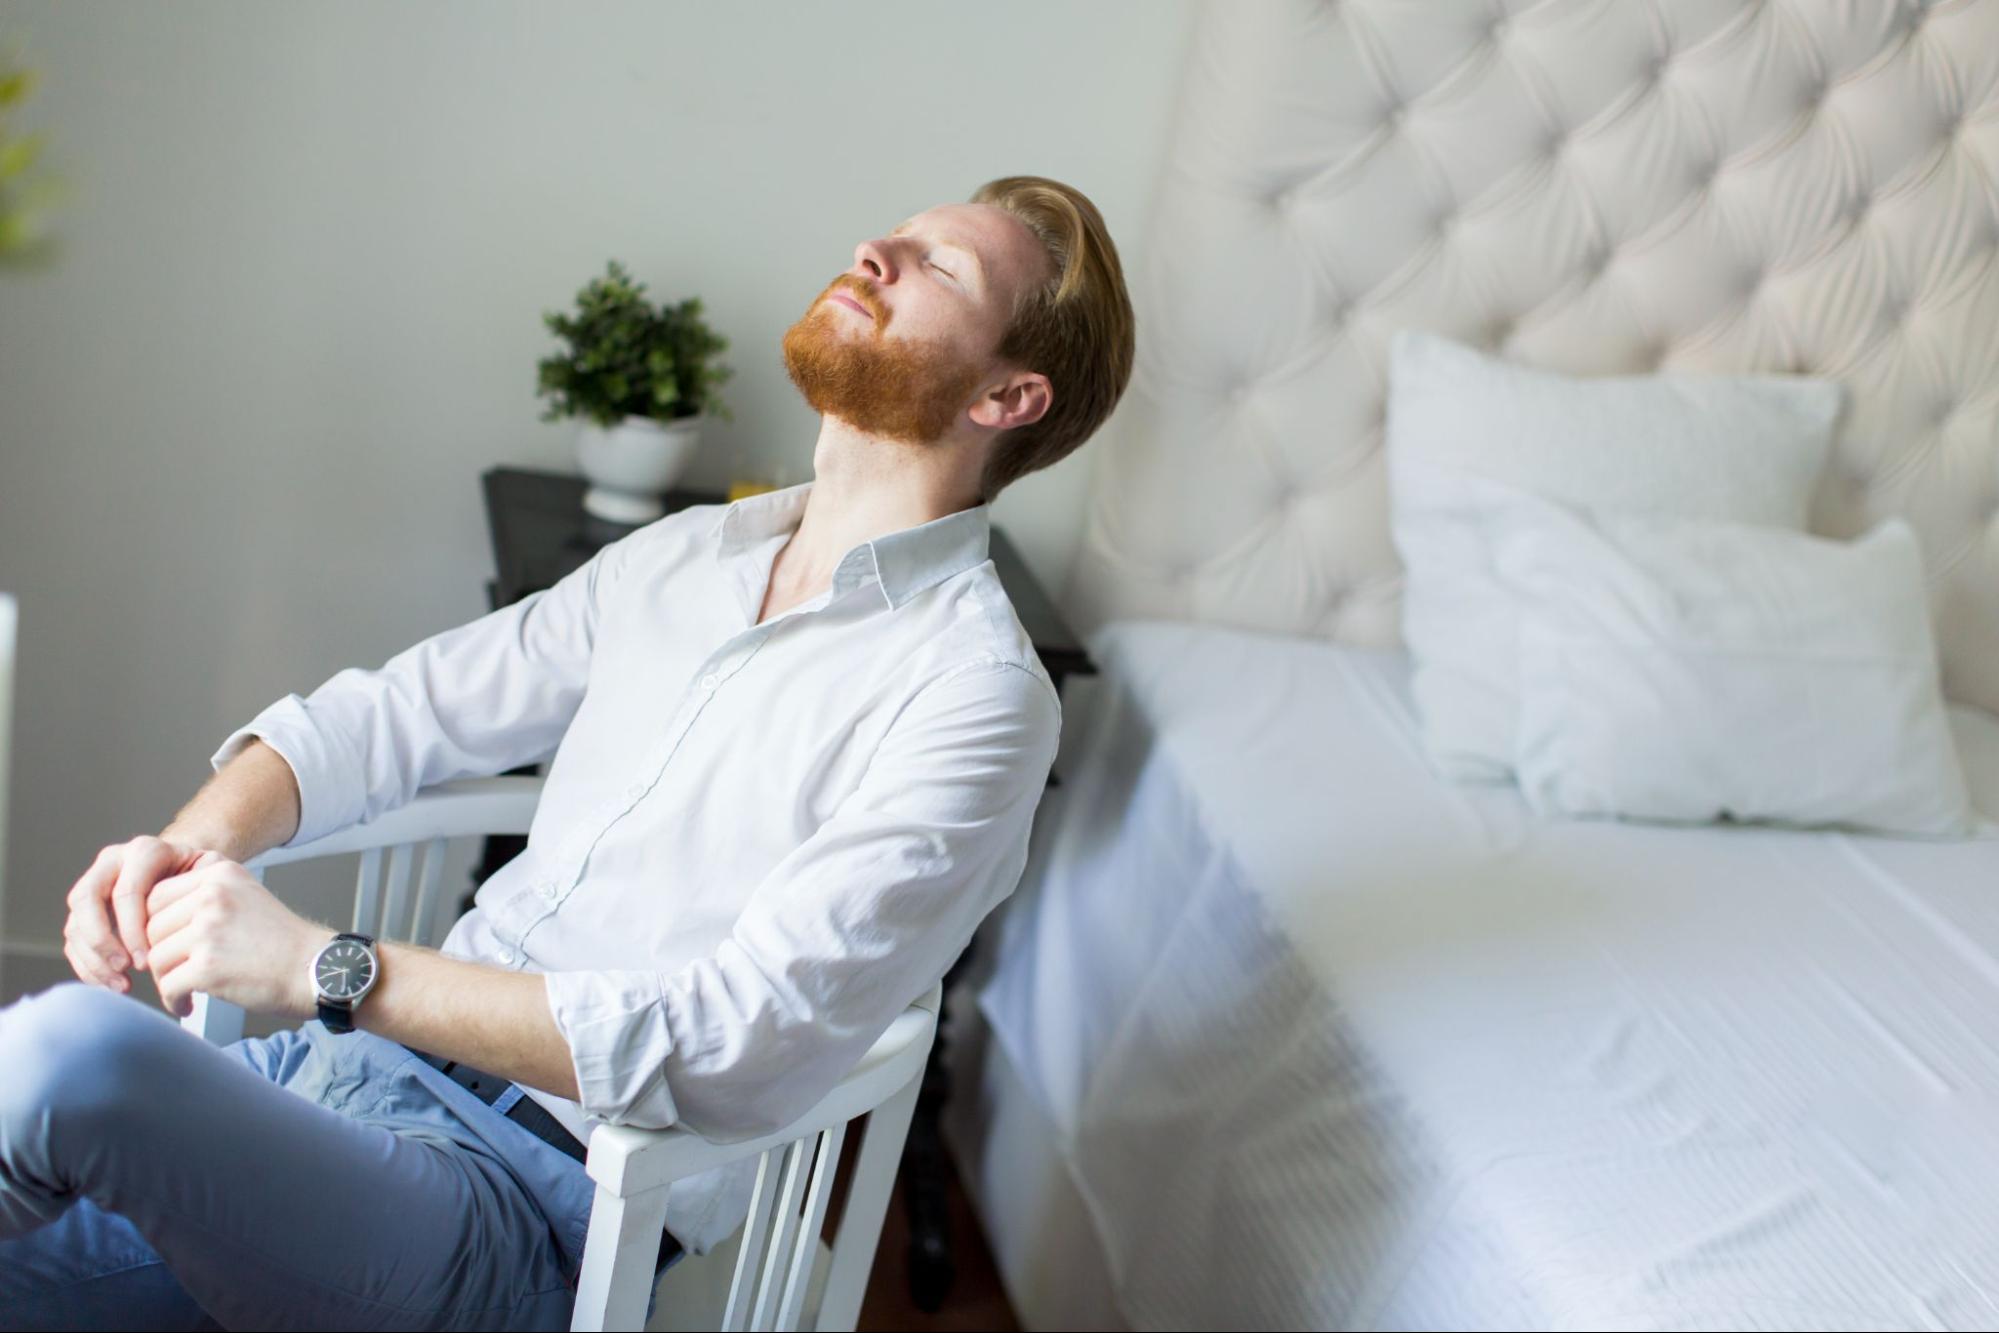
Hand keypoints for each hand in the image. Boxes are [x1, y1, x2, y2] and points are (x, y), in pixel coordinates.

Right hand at [63, 835, 215, 992]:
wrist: (190, 873)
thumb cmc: (206, 877)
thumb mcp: (214, 873)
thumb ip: (204, 888)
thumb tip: (191, 925)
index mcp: (144, 851)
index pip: (126, 891)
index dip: (133, 929)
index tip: (149, 960)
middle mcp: (112, 863)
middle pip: (87, 900)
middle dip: (102, 941)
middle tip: (125, 968)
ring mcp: (94, 886)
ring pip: (76, 923)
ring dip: (94, 959)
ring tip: (121, 985)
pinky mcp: (85, 912)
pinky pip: (74, 941)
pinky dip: (88, 966)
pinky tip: (111, 984)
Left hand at [144, 851, 330, 1021]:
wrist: (316, 970)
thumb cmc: (281, 942)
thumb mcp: (244, 896)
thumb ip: (202, 895)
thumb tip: (146, 919)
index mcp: (219, 873)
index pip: (155, 895)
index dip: (155, 924)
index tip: (169, 943)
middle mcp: (213, 896)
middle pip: (150, 928)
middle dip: (159, 954)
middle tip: (177, 969)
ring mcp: (209, 931)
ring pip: (155, 959)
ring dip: (167, 980)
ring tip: (187, 987)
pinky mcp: (208, 967)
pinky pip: (167, 987)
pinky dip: (174, 1001)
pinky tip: (188, 1003)